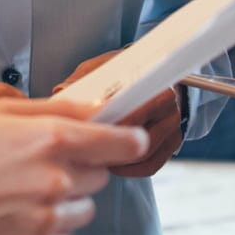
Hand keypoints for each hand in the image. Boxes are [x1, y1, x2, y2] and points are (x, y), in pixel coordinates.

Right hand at [0, 98, 150, 234]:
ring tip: (23, 190)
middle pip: (100, 176)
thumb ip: (56, 110)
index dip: (129, 141)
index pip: (118, 143)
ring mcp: (45, 218)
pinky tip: (14, 212)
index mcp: (50, 140)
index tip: (134, 141)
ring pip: (84, 210)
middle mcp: (55, 181)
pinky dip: (47, 225)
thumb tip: (98, 110)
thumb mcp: (0, 114)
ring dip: (66, 200)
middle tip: (43, 163)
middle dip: (81, 168)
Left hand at [53, 51, 182, 176]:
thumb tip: (59, 91)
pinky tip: (111, 162)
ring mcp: (174, 131)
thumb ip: (84, 77)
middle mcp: (171, 111)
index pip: (132, 116)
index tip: (87, 132)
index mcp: (157, 89)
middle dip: (111, 147)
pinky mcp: (173, 147)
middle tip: (84, 150)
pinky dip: (129, 169)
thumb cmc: (129, 70)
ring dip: (118, 162)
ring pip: (144, 158)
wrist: (163, 72)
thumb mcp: (106, 65)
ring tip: (94, 156)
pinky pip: (149, 167)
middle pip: (139, 141)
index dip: (107, 128)